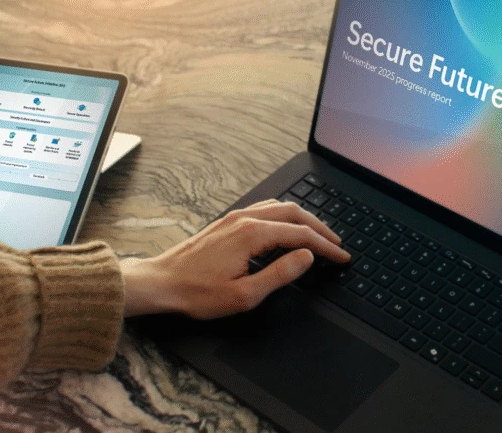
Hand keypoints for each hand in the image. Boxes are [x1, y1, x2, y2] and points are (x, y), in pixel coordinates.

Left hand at [121, 199, 349, 318]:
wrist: (160, 283)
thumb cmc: (197, 293)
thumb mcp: (245, 294)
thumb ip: (280, 274)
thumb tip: (306, 258)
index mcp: (252, 235)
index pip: (301, 235)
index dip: (326, 246)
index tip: (342, 256)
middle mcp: (245, 219)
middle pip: (295, 214)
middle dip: (321, 228)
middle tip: (337, 244)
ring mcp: (235, 217)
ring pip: (280, 207)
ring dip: (304, 220)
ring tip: (319, 235)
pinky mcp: (227, 221)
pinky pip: (265, 209)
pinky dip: (286, 215)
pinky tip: (288, 226)